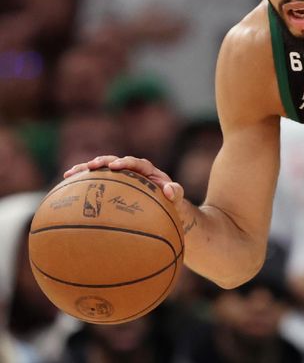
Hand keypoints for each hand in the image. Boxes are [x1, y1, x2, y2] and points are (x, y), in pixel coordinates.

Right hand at [64, 155, 188, 220]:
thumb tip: (169, 190)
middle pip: (114, 161)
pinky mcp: (111, 184)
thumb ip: (176, 192)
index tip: (116, 166)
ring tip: (69, 173)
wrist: (164, 205)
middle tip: (90, 166)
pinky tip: (66, 186)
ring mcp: (120, 177)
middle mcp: (131, 170)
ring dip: (86, 169)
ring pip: (101, 169)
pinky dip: (82, 182)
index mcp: (147, 170)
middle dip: (102, 161)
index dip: (126, 162)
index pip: (136, 162)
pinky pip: (96, 181)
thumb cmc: (170, 201)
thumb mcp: (176, 197)